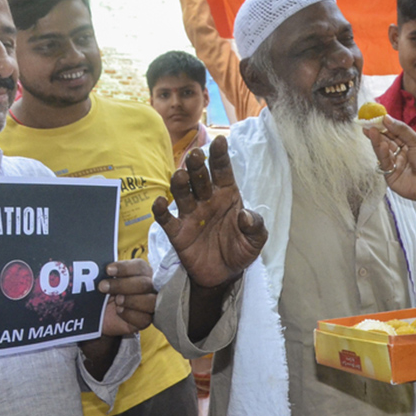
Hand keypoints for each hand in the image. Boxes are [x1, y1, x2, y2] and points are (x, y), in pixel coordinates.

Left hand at [96, 259, 154, 335]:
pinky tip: (119, 311)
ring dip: (130, 300)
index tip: (108, 270)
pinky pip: (144, 319)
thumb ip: (107, 271)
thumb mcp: (104, 279)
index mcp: (141, 272)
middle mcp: (150, 286)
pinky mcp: (145, 320)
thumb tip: (100, 265)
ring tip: (117, 300)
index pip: (140, 267)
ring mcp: (149, 304)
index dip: (124, 268)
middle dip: (122, 285)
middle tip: (103, 287)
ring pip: (150, 301)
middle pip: (145, 284)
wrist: (98, 315)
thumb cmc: (104, 293)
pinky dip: (130, 314)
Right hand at [152, 136, 267, 288]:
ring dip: (180, 183)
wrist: (225, 275)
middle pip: (199, 177)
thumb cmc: (241, 250)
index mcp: (227, 195)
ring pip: (182, 192)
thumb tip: (245, 215)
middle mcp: (207, 199)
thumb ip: (255, 226)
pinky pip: (166, 219)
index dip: (220, 156)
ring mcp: (191, 214)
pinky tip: (159, 202)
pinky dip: (160, 210)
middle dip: (197, 165)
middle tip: (195, 155)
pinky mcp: (178, 232)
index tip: (220, 140)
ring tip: (180, 175)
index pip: (223, 171)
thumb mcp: (256, 240)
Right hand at [364, 116, 415, 208]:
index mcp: (408, 145)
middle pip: (386, 141)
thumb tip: (387, 118)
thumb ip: (402, 131)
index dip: (385, 125)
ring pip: (383, 151)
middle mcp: (400, 154)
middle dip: (377, 132)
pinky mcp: (390, 175)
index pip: (394, 133)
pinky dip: (382, 153)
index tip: (377, 117)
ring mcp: (394, 165)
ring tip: (371, 131)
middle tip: (368, 123)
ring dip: (376, 141)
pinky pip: (384, 162)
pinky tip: (381, 145)